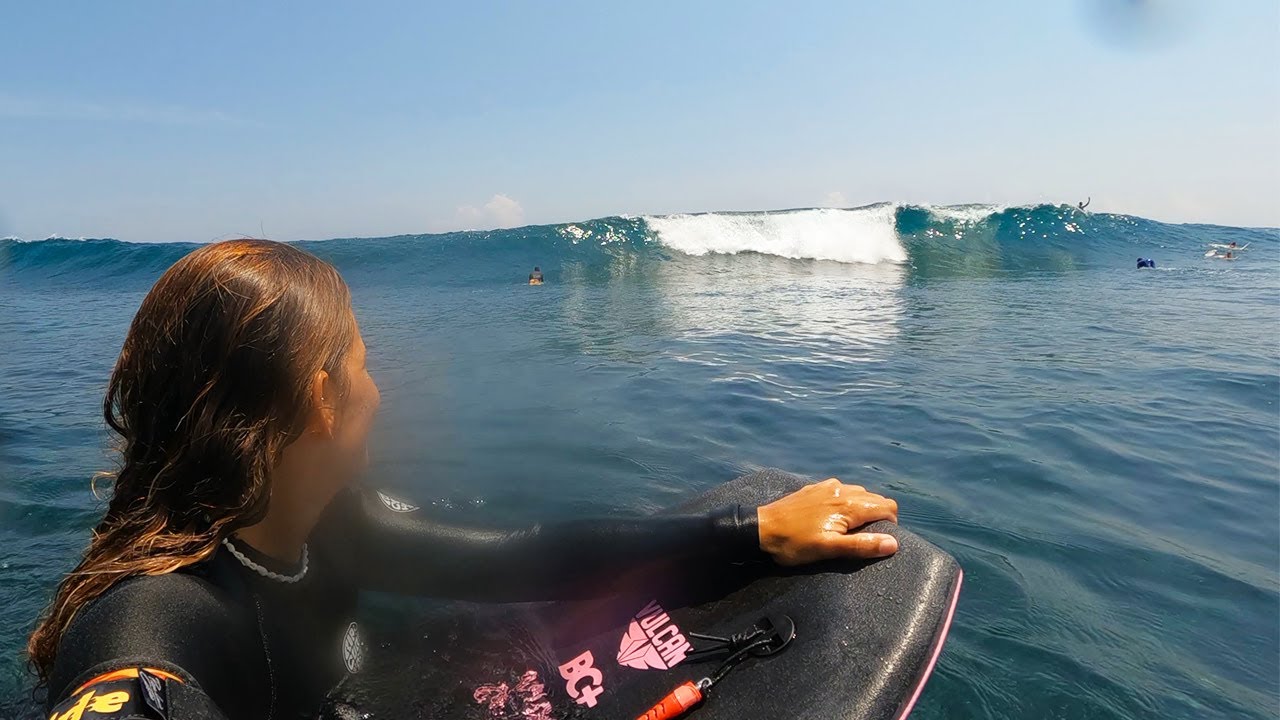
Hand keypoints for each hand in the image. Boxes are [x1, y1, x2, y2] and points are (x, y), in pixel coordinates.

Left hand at [756, 478, 898, 565]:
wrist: (761, 528)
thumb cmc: (796, 543)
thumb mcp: (830, 549)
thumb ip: (862, 545)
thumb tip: (893, 543)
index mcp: (849, 505)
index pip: (887, 507)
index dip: (890, 524)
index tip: (878, 540)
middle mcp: (841, 489)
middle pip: (875, 498)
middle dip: (877, 516)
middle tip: (864, 537)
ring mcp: (826, 486)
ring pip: (858, 493)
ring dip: (862, 508)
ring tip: (849, 528)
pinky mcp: (814, 487)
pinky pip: (841, 489)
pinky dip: (846, 501)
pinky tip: (832, 515)